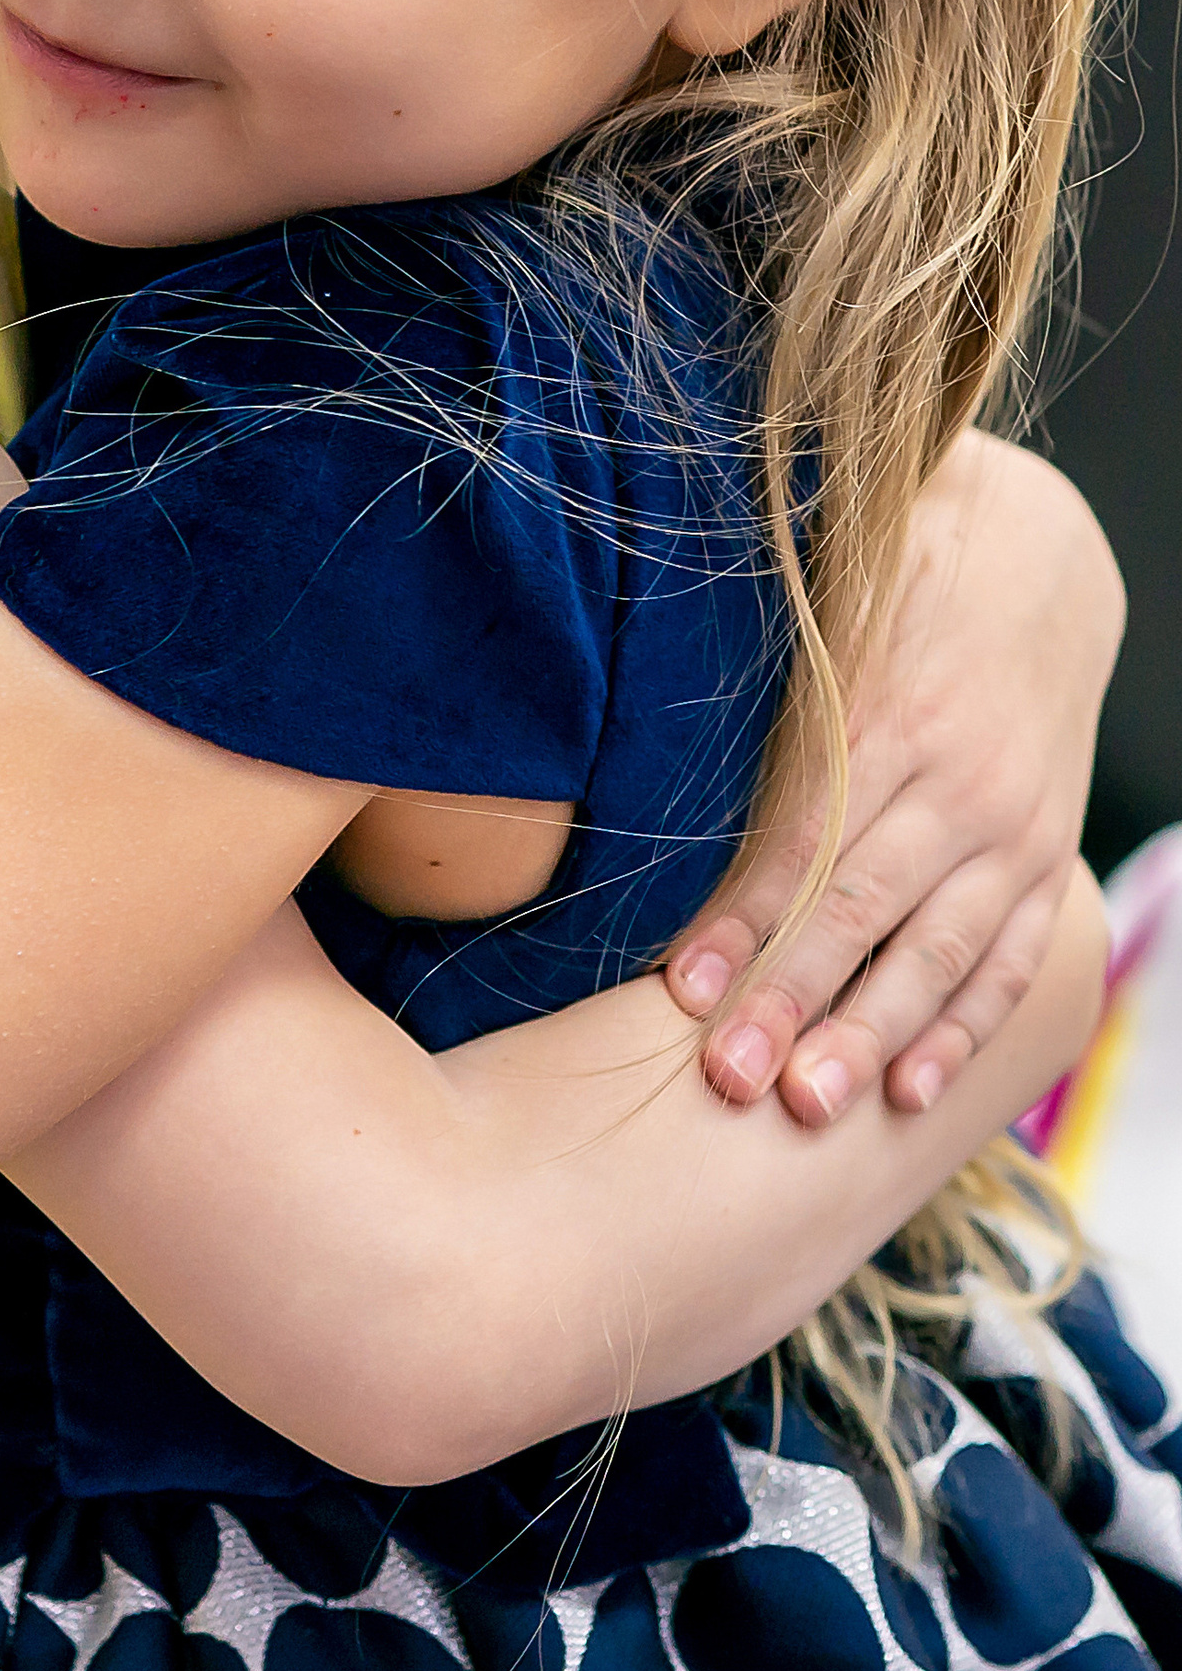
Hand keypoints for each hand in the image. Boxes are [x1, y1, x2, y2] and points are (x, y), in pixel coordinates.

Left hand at [667, 433, 1118, 1122]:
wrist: (1038, 564)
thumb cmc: (893, 588)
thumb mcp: (826, 617)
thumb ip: (756, 699)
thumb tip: (625, 743)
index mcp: (883, 716)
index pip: (803, 840)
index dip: (744, 919)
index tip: (686, 991)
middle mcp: (955, 782)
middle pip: (863, 910)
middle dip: (795, 1001)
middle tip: (730, 1080)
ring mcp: (1009, 828)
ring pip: (938, 951)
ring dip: (872, 1036)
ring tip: (809, 1106)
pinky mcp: (1044, 858)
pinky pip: (1006, 959)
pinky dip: (962, 1028)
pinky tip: (911, 1089)